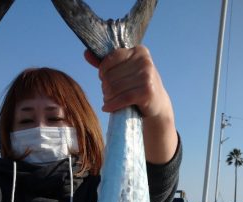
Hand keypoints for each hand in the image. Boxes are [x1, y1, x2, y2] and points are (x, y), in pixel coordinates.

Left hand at [85, 46, 177, 163]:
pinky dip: (112, 105)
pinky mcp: (147, 92)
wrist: (157, 105)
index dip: (103, 71)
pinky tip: (107, 108)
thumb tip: (86, 53)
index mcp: (139, 51)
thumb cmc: (137, 86)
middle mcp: (144, 61)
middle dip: (105, 88)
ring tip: (109, 101)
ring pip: (114, 88)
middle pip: (111, 75)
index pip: (111, 59)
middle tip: (108, 94)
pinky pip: (122, 98)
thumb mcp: (124, 72)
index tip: (104, 79)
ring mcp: (147, 76)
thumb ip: (106, 63)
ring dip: (107, 98)